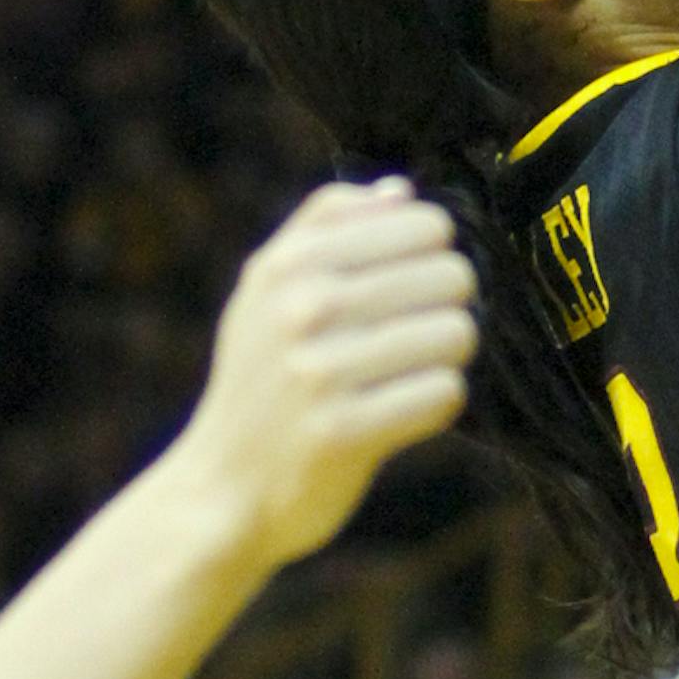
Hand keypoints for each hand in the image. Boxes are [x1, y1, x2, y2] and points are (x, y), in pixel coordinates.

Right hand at [168, 181, 476, 576]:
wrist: (222, 488)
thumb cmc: (260, 383)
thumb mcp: (266, 292)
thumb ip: (326, 230)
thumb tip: (399, 190)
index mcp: (288, 262)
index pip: (422, 220)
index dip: (434, 254)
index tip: (414, 288)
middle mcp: (302, 307)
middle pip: (451, 274)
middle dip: (449, 307)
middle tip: (418, 338)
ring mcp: (322, 372)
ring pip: (456, 333)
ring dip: (447, 359)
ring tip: (411, 375)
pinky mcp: (345, 433)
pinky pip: (444, 394)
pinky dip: (437, 405)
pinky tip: (405, 413)